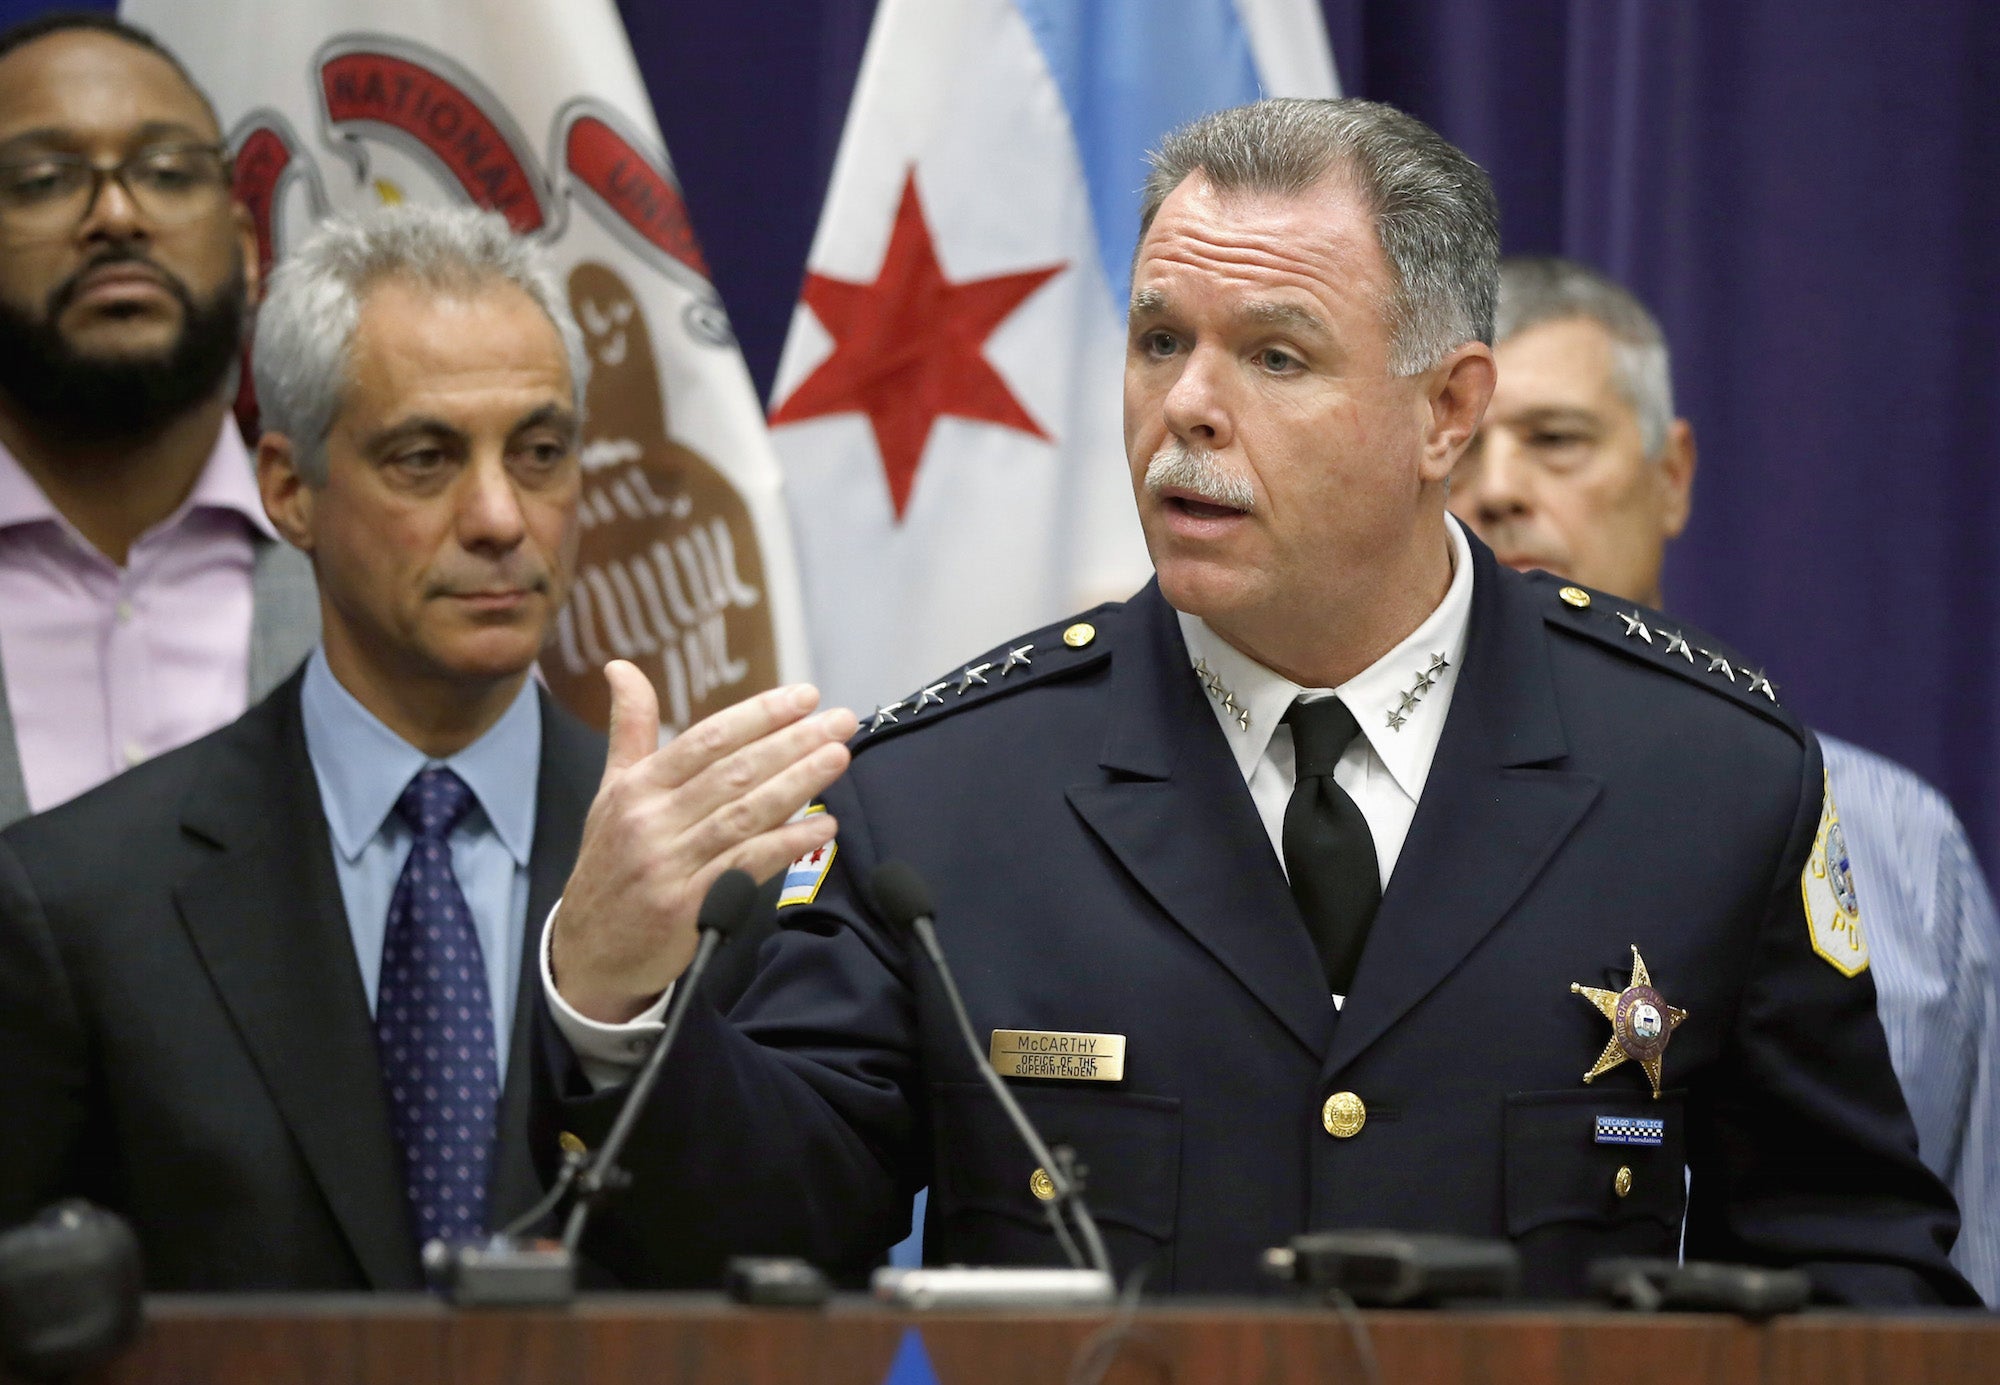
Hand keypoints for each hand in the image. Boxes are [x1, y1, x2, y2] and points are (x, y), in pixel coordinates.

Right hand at [551, 661, 856, 1021]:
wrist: (588, 949)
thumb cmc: (610, 861)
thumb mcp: (612, 791)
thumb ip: (630, 729)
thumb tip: (621, 667)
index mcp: (638, 787)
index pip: (707, 740)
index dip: (758, 716)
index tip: (804, 697)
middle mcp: (651, 821)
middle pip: (734, 772)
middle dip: (793, 743)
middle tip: (839, 722)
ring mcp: (669, 864)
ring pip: (745, 815)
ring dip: (798, 784)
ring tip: (838, 758)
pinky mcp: (688, 906)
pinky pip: (746, 865)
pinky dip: (786, 843)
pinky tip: (822, 825)